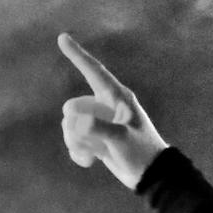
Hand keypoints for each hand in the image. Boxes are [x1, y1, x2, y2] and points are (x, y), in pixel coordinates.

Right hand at [57, 33, 168, 189]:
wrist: (150, 176)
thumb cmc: (141, 152)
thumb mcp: (122, 140)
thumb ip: (99, 129)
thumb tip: (75, 122)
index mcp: (117, 98)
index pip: (94, 71)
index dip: (78, 55)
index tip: (62, 37)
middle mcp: (105, 106)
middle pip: (73, 108)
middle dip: (74, 128)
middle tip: (91, 143)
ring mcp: (99, 122)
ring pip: (70, 125)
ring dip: (76, 142)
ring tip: (92, 155)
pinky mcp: (95, 137)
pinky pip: (74, 140)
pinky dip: (78, 152)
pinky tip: (90, 162)